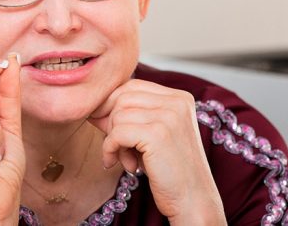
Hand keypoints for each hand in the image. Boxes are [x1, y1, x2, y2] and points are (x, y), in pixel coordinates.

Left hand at [88, 79, 224, 224]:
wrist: (194, 200)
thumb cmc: (170, 170)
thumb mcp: (153, 134)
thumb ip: (131, 116)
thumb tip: (93, 106)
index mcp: (179, 97)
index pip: (132, 86)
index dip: (111, 104)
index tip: (104, 126)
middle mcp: (177, 101)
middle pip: (122, 97)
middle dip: (110, 122)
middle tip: (116, 147)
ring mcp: (169, 116)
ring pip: (118, 115)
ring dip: (114, 140)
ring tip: (128, 159)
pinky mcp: (158, 134)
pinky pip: (117, 133)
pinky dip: (111, 149)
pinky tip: (126, 166)